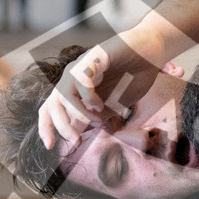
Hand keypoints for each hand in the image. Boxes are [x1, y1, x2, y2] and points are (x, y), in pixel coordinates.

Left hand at [37, 29, 184, 150]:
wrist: (152, 52)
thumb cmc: (133, 77)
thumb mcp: (112, 105)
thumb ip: (95, 117)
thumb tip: (80, 132)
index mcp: (75, 87)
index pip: (50, 107)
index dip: (46, 127)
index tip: (50, 145)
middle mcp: (73, 75)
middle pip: (53, 103)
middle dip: (61, 126)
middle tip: (76, 140)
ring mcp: (82, 65)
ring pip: (64, 94)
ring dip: (78, 113)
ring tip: (97, 120)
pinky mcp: (94, 56)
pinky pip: (81, 79)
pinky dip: (88, 97)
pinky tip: (100, 104)